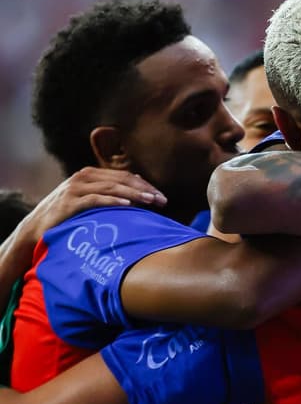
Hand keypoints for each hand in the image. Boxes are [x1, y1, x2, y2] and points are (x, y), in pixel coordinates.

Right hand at [22, 168, 165, 242]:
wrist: (35, 228)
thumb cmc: (68, 215)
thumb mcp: (90, 199)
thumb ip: (111, 191)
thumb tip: (139, 183)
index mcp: (91, 174)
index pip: (125, 176)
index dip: (145, 185)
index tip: (162, 197)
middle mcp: (83, 177)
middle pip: (121, 180)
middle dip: (144, 189)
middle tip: (162, 200)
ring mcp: (75, 188)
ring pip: (111, 188)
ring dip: (134, 194)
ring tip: (151, 202)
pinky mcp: (69, 202)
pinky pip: (95, 200)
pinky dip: (113, 201)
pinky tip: (127, 206)